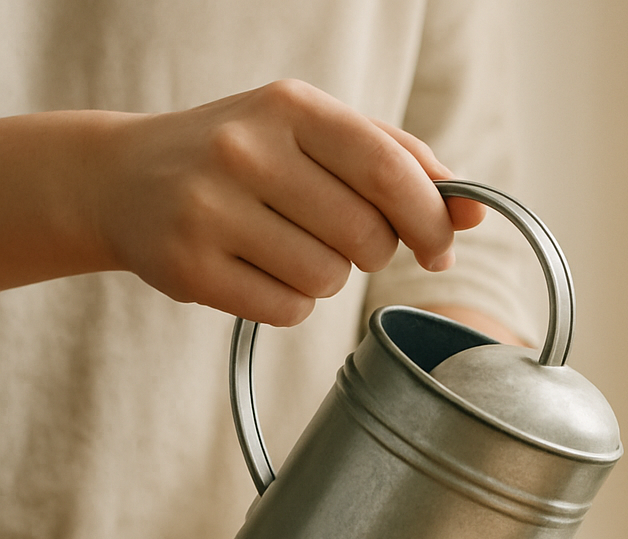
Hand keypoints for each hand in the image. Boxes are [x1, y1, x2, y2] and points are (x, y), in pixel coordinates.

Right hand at [0, 80, 484, 324]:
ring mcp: (210, 210)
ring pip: (328, 280)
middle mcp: (244, 151)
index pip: (389, 171)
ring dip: (326, 277)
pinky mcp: (189, 268)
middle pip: (366, 237)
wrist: (123, 179)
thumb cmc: (246, 157)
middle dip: (373, 249)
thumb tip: (474, 211)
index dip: (431, 218)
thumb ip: (401, 163)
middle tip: (341, 236)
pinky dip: (290, 303)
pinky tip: (257, 270)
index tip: (441, 244)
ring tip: (286, 245)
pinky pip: (289, 311)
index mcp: (290, 108)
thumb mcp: (317, 134)